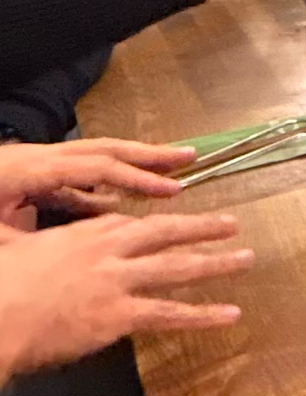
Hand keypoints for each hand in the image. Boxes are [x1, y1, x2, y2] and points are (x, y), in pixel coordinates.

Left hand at [0, 137, 194, 224]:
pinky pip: (76, 177)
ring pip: (94, 158)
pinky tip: (121, 201)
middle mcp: (41, 157)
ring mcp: (38, 162)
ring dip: (131, 163)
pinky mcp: (32, 174)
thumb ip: (27, 237)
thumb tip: (67, 245)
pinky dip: (103, 185)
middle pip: (104, 150)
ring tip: (169, 169)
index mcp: (33, 167)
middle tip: (187, 156)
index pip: (96, 168)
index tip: (172, 190)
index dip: (136, 178)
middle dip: (148, 154)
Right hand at [0, 209, 252, 376]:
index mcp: (85, 234)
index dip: (156, 222)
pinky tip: (230, 315)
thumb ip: (29, 239)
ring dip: (216, 263)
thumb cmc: (1, 283)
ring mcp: (119, 281)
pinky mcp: (122, 314)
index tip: (177, 219)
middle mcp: (108, 251)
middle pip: (165, 233)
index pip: (129, 223)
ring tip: (246, 258)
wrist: (1, 314)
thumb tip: (20, 233)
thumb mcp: (14, 246)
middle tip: (231, 224)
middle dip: (201, 228)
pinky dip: (204, 315)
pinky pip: (171, 314)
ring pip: (178, 268)